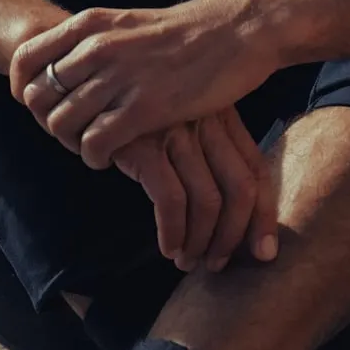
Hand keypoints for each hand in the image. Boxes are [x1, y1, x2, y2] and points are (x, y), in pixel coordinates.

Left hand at [11, 0, 282, 167]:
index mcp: (89, 25)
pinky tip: (111, 158)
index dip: (23, 90)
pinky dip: (95, 158)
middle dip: (48, 122)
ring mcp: (120, 77)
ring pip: (61, 124)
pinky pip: (94, 144)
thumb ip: (93, 42)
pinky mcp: (145, 108)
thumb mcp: (126, 24)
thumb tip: (62, 66)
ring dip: (72, 143)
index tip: (40, 107)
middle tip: (73, 133)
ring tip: (94, 146)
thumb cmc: (183, 33)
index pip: (24, 60)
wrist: (237, 31)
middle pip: (38, 98)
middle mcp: (96, 48)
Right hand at [113, 108, 278, 271]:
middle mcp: (205, 119)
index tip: (264, 252)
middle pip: (239, 189)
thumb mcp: (181, 115)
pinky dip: (173, 233)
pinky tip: (167, 247)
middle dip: (233, 236)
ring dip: (201, 242)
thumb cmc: (137, 110)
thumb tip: (230, 210)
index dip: (264, 216)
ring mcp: (176, 131)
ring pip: (208, 201)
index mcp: (221, 112)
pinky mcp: (145, 145)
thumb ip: (207, 145)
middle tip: (218, 264)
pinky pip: (171, 201)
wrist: (86, 85)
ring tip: (188, 261)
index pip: (256, 169)